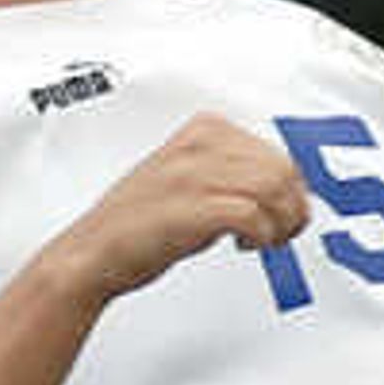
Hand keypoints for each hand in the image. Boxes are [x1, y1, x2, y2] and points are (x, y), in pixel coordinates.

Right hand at [51, 112, 312, 304]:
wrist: (91, 254)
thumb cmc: (137, 224)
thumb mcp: (186, 178)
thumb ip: (227, 173)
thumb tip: (276, 189)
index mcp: (201, 131)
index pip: (273, 150)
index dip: (288, 187)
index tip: (282, 210)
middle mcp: (199, 147)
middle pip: (281, 168)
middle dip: (292, 206)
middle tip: (282, 231)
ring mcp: (193, 176)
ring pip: (273, 188)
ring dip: (280, 222)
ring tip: (266, 240)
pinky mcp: (190, 209)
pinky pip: (252, 214)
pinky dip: (260, 235)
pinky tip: (245, 244)